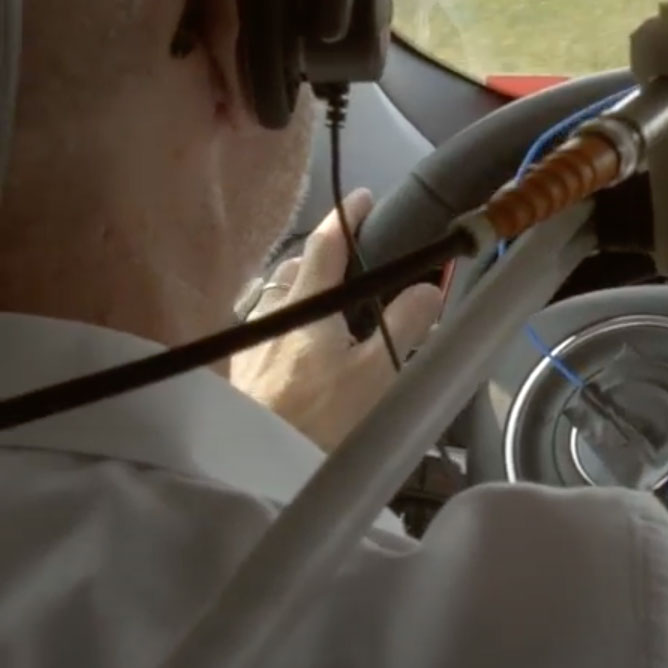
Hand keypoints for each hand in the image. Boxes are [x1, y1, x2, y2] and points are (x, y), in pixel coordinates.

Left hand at [230, 189, 443, 449]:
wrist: (253, 470)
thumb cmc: (320, 418)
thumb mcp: (378, 374)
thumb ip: (405, 325)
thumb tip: (427, 287)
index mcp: (305, 306)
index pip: (326, 245)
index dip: (347, 217)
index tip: (363, 197)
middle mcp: (269, 317)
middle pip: (295, 270)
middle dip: (322, 257)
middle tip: (353, 262)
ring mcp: (249, 348)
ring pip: (277, 302)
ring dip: (303, 292)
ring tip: (330, 306)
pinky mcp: (240, 378)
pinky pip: (267, 334)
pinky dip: (289, 327)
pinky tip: (302, 353)